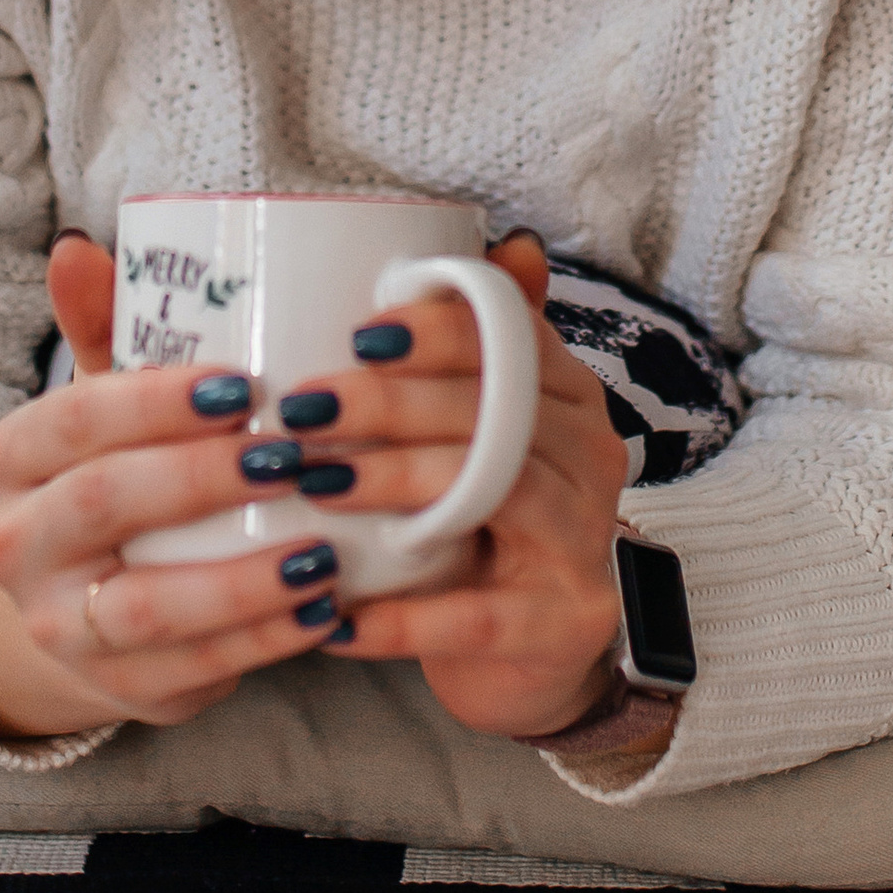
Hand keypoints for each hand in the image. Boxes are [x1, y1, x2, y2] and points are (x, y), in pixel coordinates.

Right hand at [0, 236, 358, 737]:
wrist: (80, 608)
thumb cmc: (119, 478)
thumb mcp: (106, 406)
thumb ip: (106, 329)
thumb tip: (81, 247)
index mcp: (16, 458)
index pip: (74, 419)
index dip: (155, 401)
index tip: (245, 381)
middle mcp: (19, 545)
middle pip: (105, 504)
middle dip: (203, 478)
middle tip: (294, 454)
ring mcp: (62, 626)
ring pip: (147, 607)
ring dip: (244, 580)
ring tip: (323, 550)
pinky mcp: (119, 689)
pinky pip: (193, 671)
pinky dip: (265, 642)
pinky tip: (327, 611)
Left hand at [281, 234, 641, 744]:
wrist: (537, 649)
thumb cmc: (490, 519)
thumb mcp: (483, 427)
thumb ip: (480, 344)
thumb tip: (508, 243)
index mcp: (568, 396)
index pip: (515, 342)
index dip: (439, 332)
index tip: (357, 333)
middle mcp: (591, 459)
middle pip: (497, 412)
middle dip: (391, 405)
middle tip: (301, 409)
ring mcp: (583, 543)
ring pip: (498, 494)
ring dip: (397, 484)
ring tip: (314, 486)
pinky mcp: (563, 622)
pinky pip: (477, 617)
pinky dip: (401, 618)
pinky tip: (333, 614)